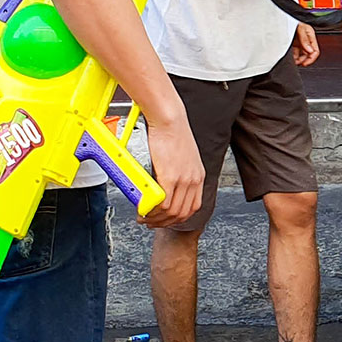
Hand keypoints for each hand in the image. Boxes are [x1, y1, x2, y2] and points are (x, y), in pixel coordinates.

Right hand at [140, 113, 204, 227]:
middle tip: (149, 221)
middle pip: (181, 214)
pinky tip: (143, 209)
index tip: (164, 219)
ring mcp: (183, 180)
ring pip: (171, 212)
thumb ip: (176, 174)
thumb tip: (163, 186)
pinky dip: (152, 210)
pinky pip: (163, 203)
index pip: (192, 208)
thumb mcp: (181, 158)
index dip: (177, 218)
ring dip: (155, 218)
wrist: (170, 120)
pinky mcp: (171, 177)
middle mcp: (194, 180)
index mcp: (198, 176)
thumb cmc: (172, 133)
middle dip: (163, 222)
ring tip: (143, 216)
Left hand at [292, 23, 318, 66]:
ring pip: (301, 55)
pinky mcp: (293, 43)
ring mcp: (299, 42)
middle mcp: (306, 40)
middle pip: (308, 54)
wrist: (283, 17)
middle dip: (304, 60)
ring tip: (293, 61)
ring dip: (298, 59)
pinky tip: (290, 58)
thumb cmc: (293, 19)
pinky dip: (293, 57)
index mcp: (311, 36)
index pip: (315, 51)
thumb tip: (309, 50)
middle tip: (298, 63)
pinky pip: (295, 53)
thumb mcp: (300, 28)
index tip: (305, 63)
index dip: (311, 58)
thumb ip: (305, 40)